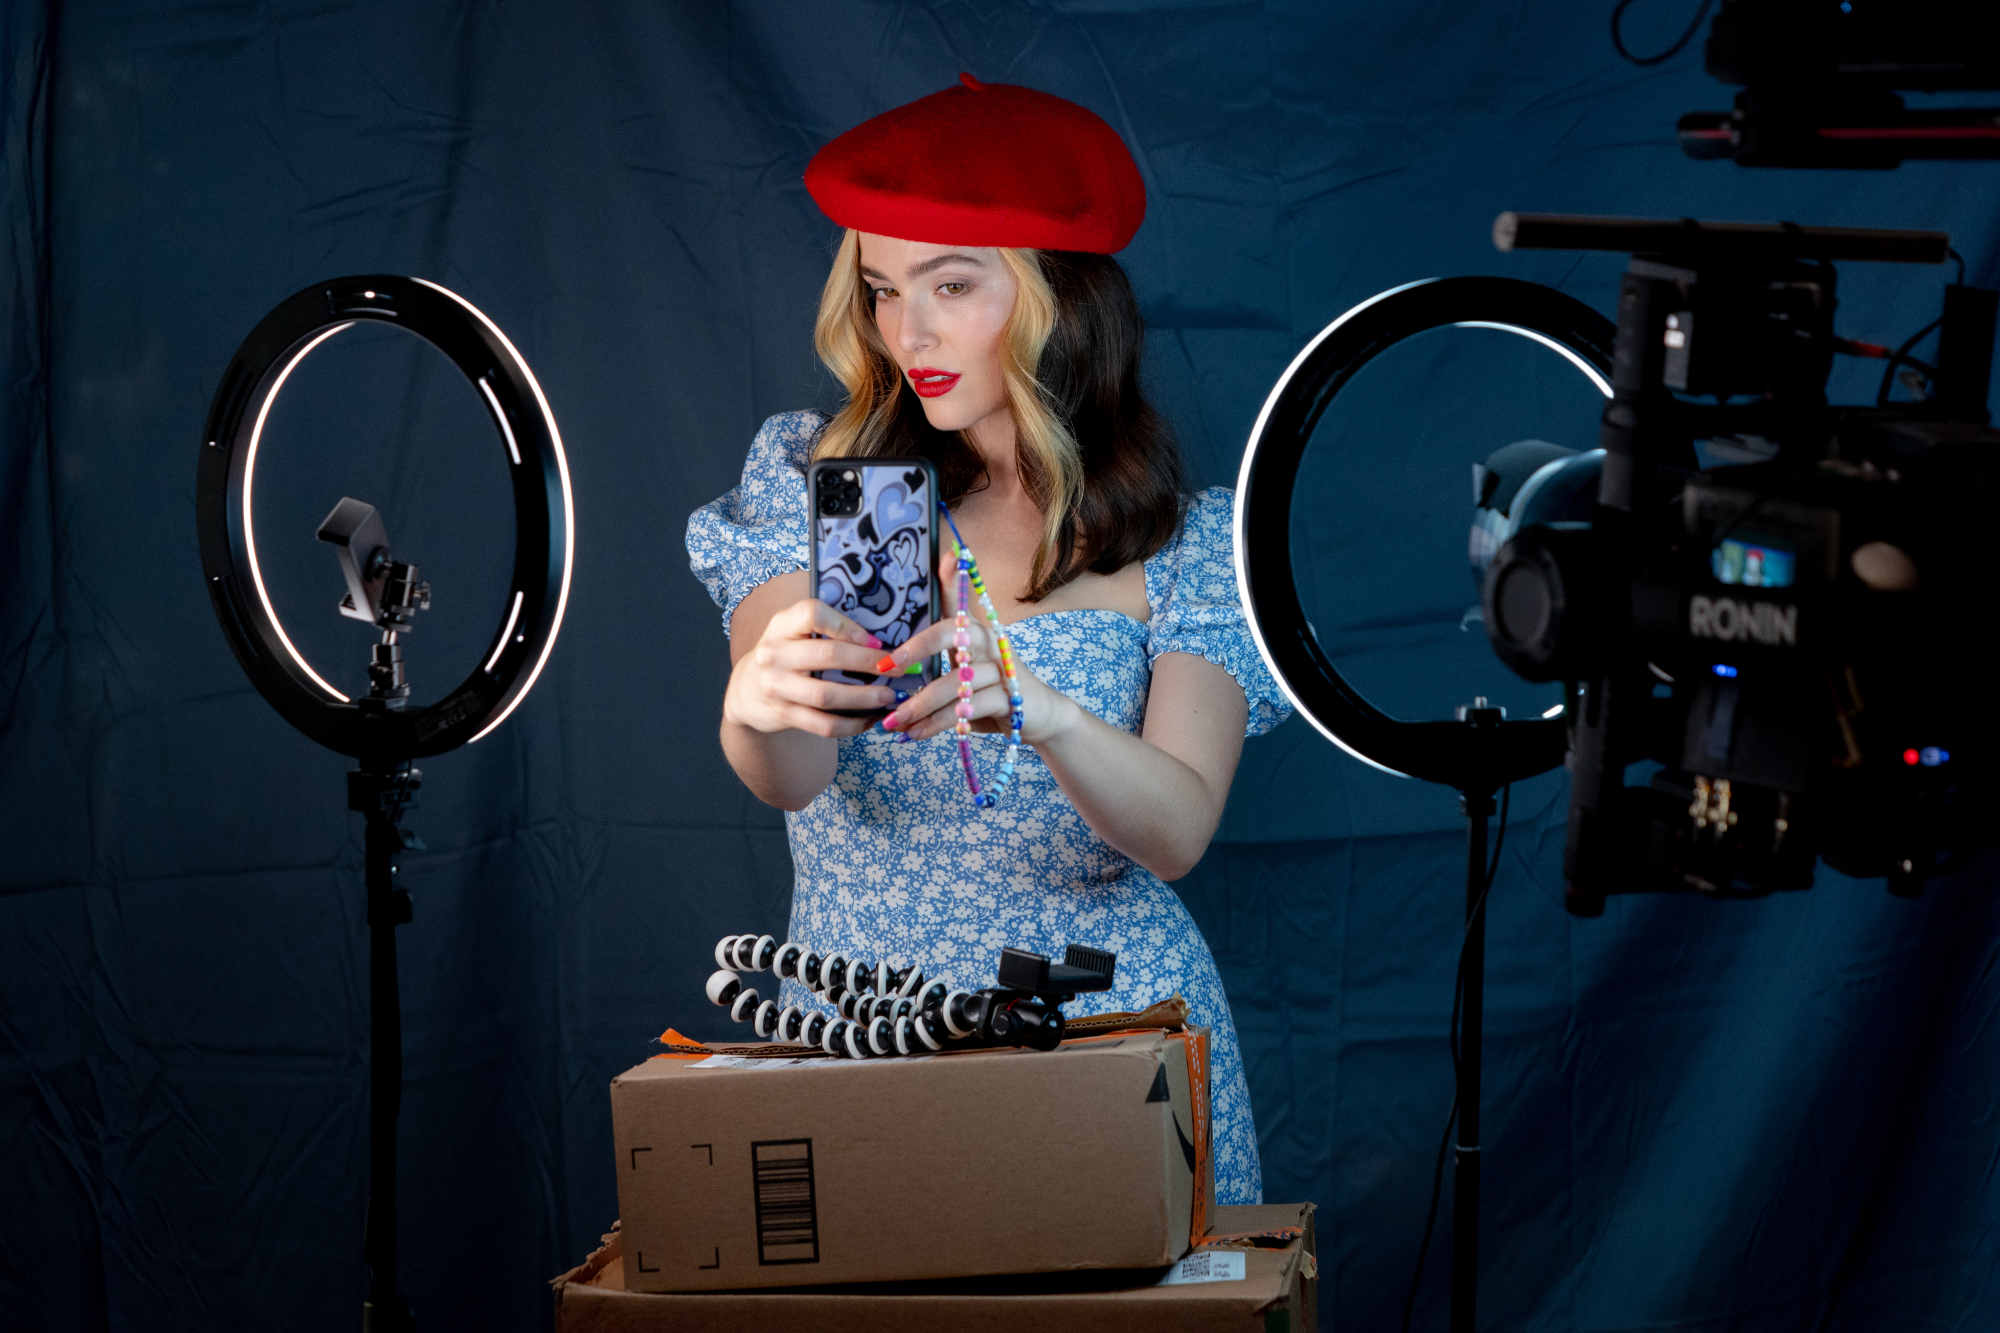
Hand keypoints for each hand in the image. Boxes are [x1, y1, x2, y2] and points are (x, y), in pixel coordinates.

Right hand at [723, 598, 896, 738]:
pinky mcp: (784, 715)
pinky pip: (823, 725)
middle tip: (896, 667)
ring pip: (827, 695)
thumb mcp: (793, 632)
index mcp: (782, 625)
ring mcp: (777, 687)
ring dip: (864, 697)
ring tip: (889, 697)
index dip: (846, 625)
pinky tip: (870, 720)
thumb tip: (880, 639)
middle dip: (867, 663)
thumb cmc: (785, 654)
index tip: (873, 638)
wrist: (746, 690)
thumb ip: (826, 629)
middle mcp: (775, 654)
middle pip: (828, 656)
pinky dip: (851, 725)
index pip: (812, 613)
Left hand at [873, 552, 1079, 743]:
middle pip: (953, 634)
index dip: (951, 580)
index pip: (958, 601)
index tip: (944, 560)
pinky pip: (967, 709)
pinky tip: (917, 733)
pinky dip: (938, 724)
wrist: (1040, 716)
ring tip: (895, 721)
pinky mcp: (1011, 698)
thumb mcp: (970, 663)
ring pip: (955, 682)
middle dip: (917, 649)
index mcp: (978, 630)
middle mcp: (991, 642)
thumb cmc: (995, 687)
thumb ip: (944, 645)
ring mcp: (1003, 669)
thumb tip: (913, 622)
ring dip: (920, 704)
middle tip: (887, 668)